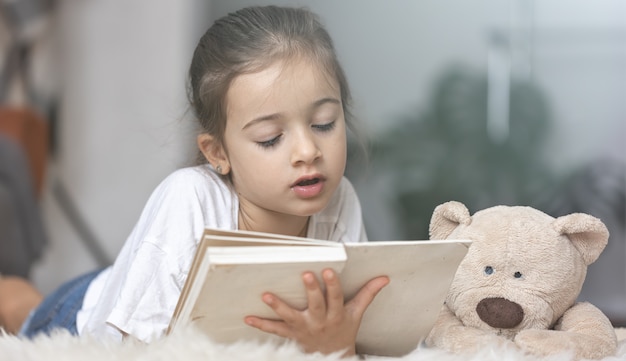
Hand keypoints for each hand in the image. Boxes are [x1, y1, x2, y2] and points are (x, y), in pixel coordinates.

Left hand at [244, 268, 388, 356]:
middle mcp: (320, 322)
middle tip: (306, 275)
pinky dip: (261, 324)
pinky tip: (248, 317)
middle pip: (316, 305)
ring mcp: (303, 329)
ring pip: (291, 317)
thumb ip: (368, 294)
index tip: (328, 270)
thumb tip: (384, 278)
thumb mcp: (357, 314)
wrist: (333, 358)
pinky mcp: (291, 336)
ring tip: (266, 295)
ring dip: (278, 307)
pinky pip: (275, 330)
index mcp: (337, 315)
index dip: (333, 285)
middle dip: (312, 291)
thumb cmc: (344, 332)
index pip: (336, 298)